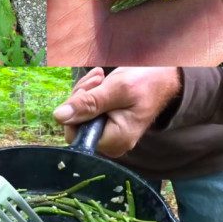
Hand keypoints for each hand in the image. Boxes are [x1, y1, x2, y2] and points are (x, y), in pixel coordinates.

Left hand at [53, 67, 181, 156]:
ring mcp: (109, 135)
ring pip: (80, 115)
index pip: (75, 133)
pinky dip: (90, 94)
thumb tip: (59, 117)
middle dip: (82, 97)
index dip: (76, 109)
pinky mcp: (107, 125)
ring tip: (100, 76)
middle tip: (98, 78)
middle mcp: (111, 144)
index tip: (91, 88)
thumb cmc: (145, 82)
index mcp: (114, 141)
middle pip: (76, 124)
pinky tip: (100, 80)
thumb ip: (88, 104)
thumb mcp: (115, 90)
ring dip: (86, 92)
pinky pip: (88, 112)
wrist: (164, 77)